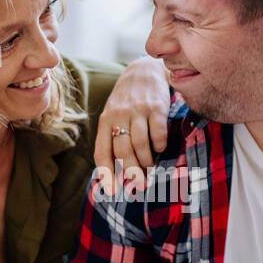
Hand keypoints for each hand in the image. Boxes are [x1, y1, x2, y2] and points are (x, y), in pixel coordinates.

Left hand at [95, 56, 169, 191]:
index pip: (102, 152)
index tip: (113, 192)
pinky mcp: (156, 107)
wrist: (144, 70)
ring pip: (140, 145)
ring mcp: (138, 111)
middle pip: (123, 151)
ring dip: (147, 161)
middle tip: (140, 185)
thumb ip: (114, 138)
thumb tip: (119, 172)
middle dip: (132, 172)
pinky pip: (158, 133)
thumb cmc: (128, 101)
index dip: (106, 174)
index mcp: (105, 121)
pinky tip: (159, 146)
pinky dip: (159, 145)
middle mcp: (119, 115)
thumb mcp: (114, 115)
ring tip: (150, 166)